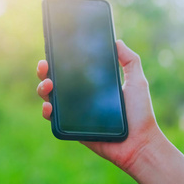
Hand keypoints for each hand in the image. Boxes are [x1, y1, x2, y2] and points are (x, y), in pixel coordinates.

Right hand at [36, 40, 164, 171]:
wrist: (139, 143)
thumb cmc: (140, 113)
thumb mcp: (137, 81)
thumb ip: (130, 60)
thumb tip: (117, 41)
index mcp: (92, 84)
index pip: (71, 68)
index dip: (60, 59)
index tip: (54, 49)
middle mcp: (80, 96)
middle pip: (55, 80)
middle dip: (45, 70)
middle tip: (45, 65)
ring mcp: (73, 112)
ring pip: (49, 97)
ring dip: (43, 88)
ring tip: (48, 85)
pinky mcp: (70, 127)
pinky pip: (53, 118)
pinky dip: (47, 111)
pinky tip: (49, 106)